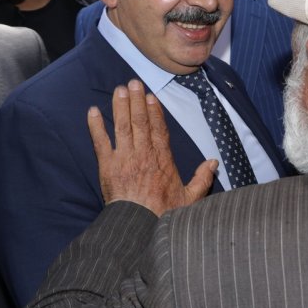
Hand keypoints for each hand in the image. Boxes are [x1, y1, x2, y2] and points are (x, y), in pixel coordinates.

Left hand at [88, 79, 216, 215]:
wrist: (138, 225)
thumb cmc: (163, 214)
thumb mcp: (190, 198)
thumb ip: (202, 179)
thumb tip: (214, 163)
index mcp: (163, 159)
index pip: (158, 129)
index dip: (155, 112)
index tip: (151, 97)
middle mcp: (144, 153)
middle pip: (140, 121)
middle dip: (136, 101)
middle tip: (133, 83)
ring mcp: (124, 158)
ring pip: (122, 126)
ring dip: (120, 106)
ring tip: (119, 90)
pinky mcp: (107, 166)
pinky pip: (100, 142)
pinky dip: (95, 126)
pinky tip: (92, 112)